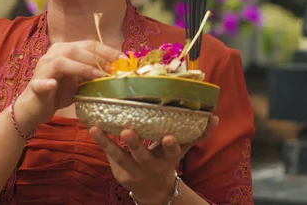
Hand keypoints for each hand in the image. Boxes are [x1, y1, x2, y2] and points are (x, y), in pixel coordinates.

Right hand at [14, 40, 122, 133]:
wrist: (35, 108)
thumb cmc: (59, 92)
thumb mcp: (80, 80)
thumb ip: (93, 73)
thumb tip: (118, 70)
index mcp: (65, 50)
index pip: (88, 45)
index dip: (107, 50)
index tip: (123, 59)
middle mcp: (53, 54)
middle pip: (76, 50)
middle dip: (98, 59)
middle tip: (114, 70)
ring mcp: (43, 68)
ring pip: (62, 62)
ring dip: (82, 69)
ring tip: (98, 77)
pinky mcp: (35, 85)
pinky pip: (41, 83)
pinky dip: (47, 84)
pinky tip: (52, 85)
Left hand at [90, 116, 218, 204]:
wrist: (154, 190)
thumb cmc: (166, 160)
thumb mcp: (182, 150)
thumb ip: (197, 134)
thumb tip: (214, 117)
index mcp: (168, 159)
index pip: (172, 152)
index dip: (170, 145)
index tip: (169, 137)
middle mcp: (150, 165)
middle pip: (142, 155)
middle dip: (135, 144)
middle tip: (128, 131)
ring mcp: (133, 170)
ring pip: (119, 156)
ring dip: (108, 142)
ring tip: (97, 128)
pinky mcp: (119, 171)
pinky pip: (109, 155)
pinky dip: (101, 142)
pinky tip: (92, 128)